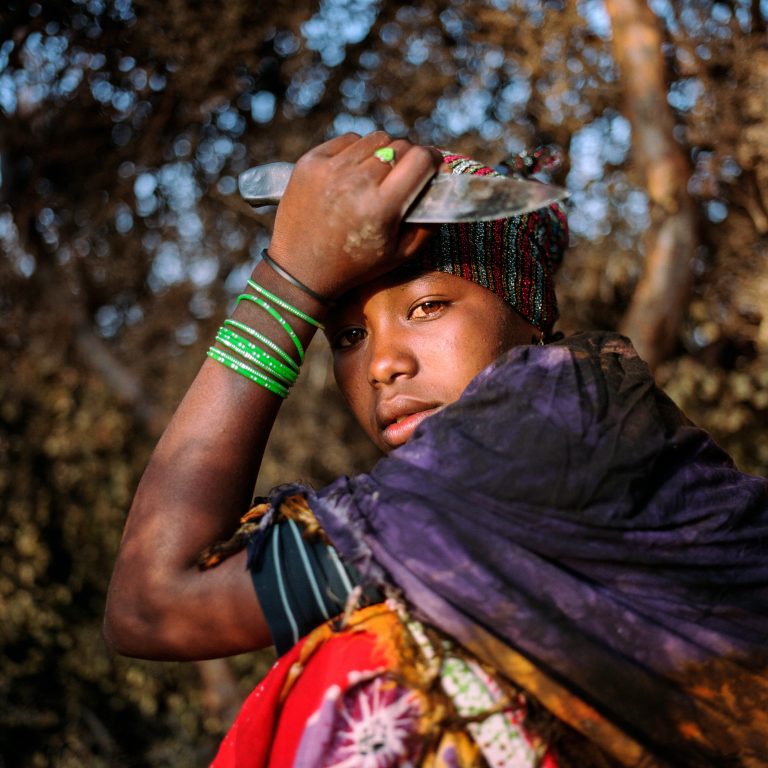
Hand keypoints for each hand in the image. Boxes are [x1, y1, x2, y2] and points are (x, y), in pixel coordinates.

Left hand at [267, 132, 441, 299]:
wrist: (300, 271)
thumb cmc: (355, 265)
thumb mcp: (400, 255)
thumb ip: (428, 223)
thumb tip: (445, 186)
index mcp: (381, 206)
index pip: (420, 158)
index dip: (433, 159)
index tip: (433, 167)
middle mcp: (356, 182)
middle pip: (399, 145)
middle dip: (408, 158)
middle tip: (402, 177)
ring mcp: (329, 169)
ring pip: (375, 138)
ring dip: (382, 153)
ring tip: (376, 176)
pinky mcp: (310, 162)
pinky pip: (347, 140)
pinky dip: (356, 152)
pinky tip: (353, 173)